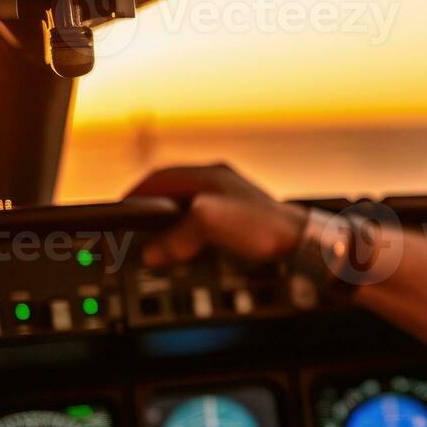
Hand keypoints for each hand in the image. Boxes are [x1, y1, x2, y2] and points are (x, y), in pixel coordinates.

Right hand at [125, 163, 307, 266]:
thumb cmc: (265, 226)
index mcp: (209, 174)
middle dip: (153, 210)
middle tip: (137, 229)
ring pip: (190, 207)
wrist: (304, 242)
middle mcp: (220, 181)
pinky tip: (191, 246)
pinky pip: (206, 221)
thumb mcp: (210, 222)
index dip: (137, 193)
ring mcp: (232, 198)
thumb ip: (177, 234)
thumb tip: (153, 252)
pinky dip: (191, 232)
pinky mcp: (243, 217)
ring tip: (160, 242)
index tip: (122, 209)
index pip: (160, 177)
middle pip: (174, 192)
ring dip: (173, 224)